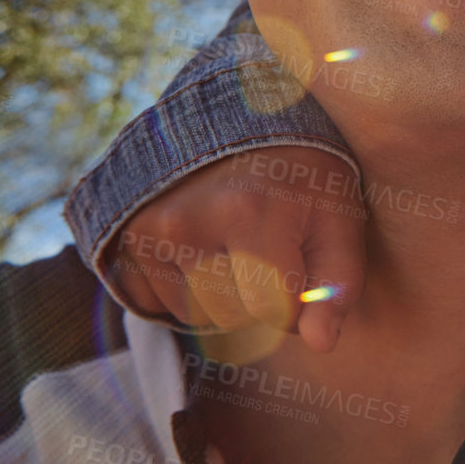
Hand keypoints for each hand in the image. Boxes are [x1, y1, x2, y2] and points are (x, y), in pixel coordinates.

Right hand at [102, 147, 367, 352]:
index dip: (298, 298)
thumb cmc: (302, 171)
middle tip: (271, 247)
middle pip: (233, 317)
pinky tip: (205, 249)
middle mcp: (188, 224)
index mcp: (250, 213)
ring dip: (223, 296)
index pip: (276, 312)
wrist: (239, 119)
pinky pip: (157, 306)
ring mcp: (148, 233)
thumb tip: (321, 344)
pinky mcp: (125, 241)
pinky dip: (185, 292)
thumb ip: (338, 281)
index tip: (303, 260)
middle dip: (260, 298)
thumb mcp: (339, 212)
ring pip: (195, 315)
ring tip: (239, 242)